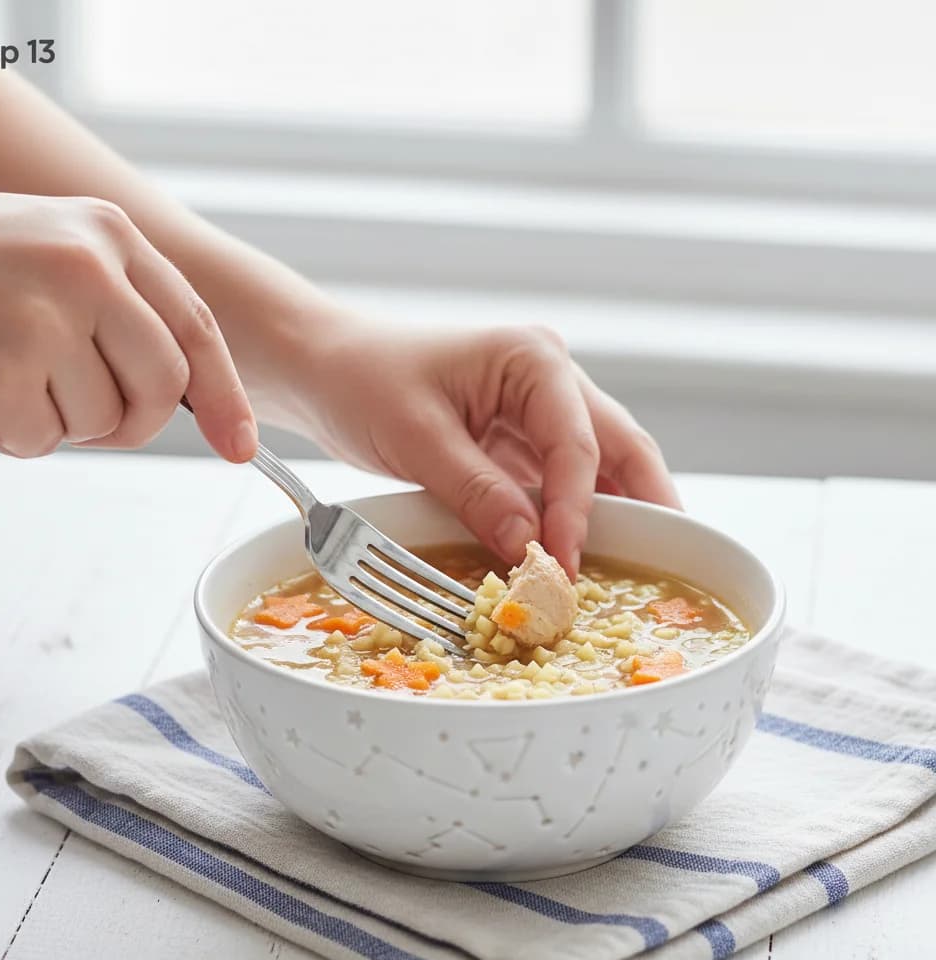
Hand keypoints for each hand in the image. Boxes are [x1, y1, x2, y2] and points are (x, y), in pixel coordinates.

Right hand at [0, 187, 256, 459]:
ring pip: (102, 420)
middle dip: (134, 418)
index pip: (196, 327)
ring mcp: (43, 322)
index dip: (225, 395)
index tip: (242, 445)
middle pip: (163, 388)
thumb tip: (186, 388)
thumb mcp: (48, 249)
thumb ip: (121, 305)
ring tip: (0, 366)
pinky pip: (42, 440)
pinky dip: (11, 430)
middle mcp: (86, 271)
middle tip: (81, 407)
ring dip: (57, 417)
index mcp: (106, 235)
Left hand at [303, 320, 680, 576]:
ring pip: (597, 464)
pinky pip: (558, 478)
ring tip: (634, 566)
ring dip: (612, 512)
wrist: (324, 367)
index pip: (576, 444)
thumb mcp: (418, 439)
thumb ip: (479, 494)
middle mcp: (549, 376)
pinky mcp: (517, 436)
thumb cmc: (362, 382)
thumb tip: (531, 552)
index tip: (565, 566)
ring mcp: (538, 406)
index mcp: (532, 358)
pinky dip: (569, 514)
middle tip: (668, 560)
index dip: (577, 512)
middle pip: (617, 445)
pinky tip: (575, 551)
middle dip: (643, 504)